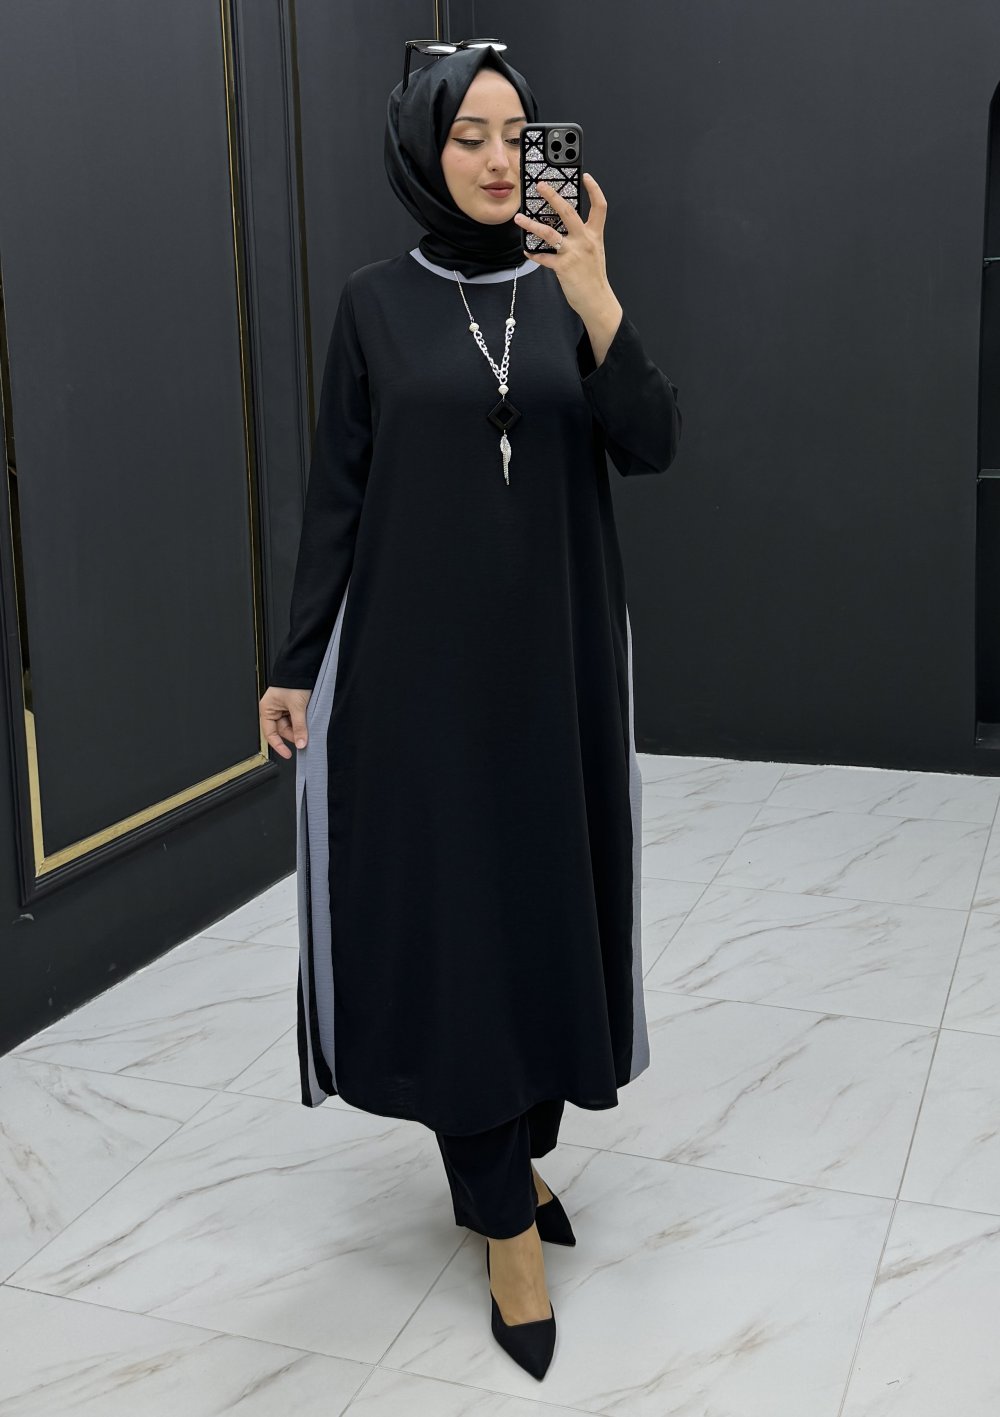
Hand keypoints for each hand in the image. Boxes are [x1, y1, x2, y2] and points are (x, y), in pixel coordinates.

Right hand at [260, 685, 311, 759]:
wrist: (303, 667)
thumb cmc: (293, 681)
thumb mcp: (297, 706)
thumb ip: (300, 726)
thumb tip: (301, 743)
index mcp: (267, 709)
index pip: (270, 734)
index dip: (279, 746)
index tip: (288, 754)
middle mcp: (273, 709)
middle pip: (283, 731)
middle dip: (295, 734)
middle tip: (305, 739)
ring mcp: (283, 708)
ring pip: (291, 726)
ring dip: (300, 728)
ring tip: (308, 725)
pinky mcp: (292, 706)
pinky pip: (296, 719)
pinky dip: (302, 722)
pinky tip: (308, 721)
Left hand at [513, 172, 612, 321]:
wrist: (597, 300)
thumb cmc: (594, 278)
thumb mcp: (594, 252)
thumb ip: (582, 238)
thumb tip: (564, 229)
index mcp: (594, 235)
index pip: (599, 207)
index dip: (594, 189)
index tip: (586, 177)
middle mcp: (584, 240)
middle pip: (568, 211)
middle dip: (552, 196)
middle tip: (540, 186)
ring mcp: (573, 253)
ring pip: (549, 233)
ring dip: (531, 224)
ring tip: (519, 218)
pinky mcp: (563, 267)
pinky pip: (543, 258)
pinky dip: (533, 254)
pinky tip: (526, 251)